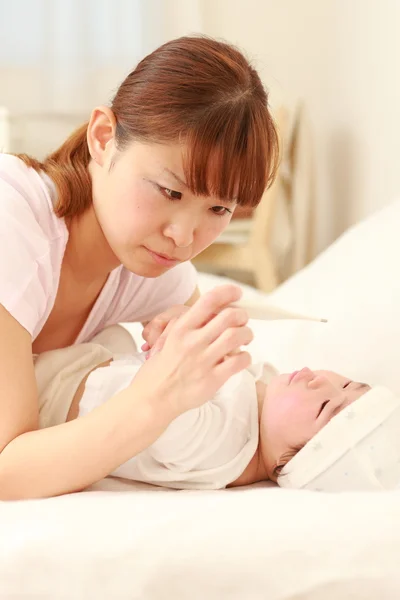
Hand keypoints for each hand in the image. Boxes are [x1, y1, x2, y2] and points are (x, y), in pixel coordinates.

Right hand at [132, 285, 253, 416]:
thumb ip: (186, 326)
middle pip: (230, 316)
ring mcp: (204, 361)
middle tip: (242, 320)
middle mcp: (193, 342)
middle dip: (242, 315)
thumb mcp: (166, 340)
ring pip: (237, 336)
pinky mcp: (213, 379)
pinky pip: (239, 361)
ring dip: (247, 334)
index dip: (228, 292)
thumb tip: (210, 313)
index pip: (209, 300)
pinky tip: (240, 359)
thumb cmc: (158, 371)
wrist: (152, 400)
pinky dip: (246, 357)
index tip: (237, 293)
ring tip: (245, 338)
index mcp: (181, 329)